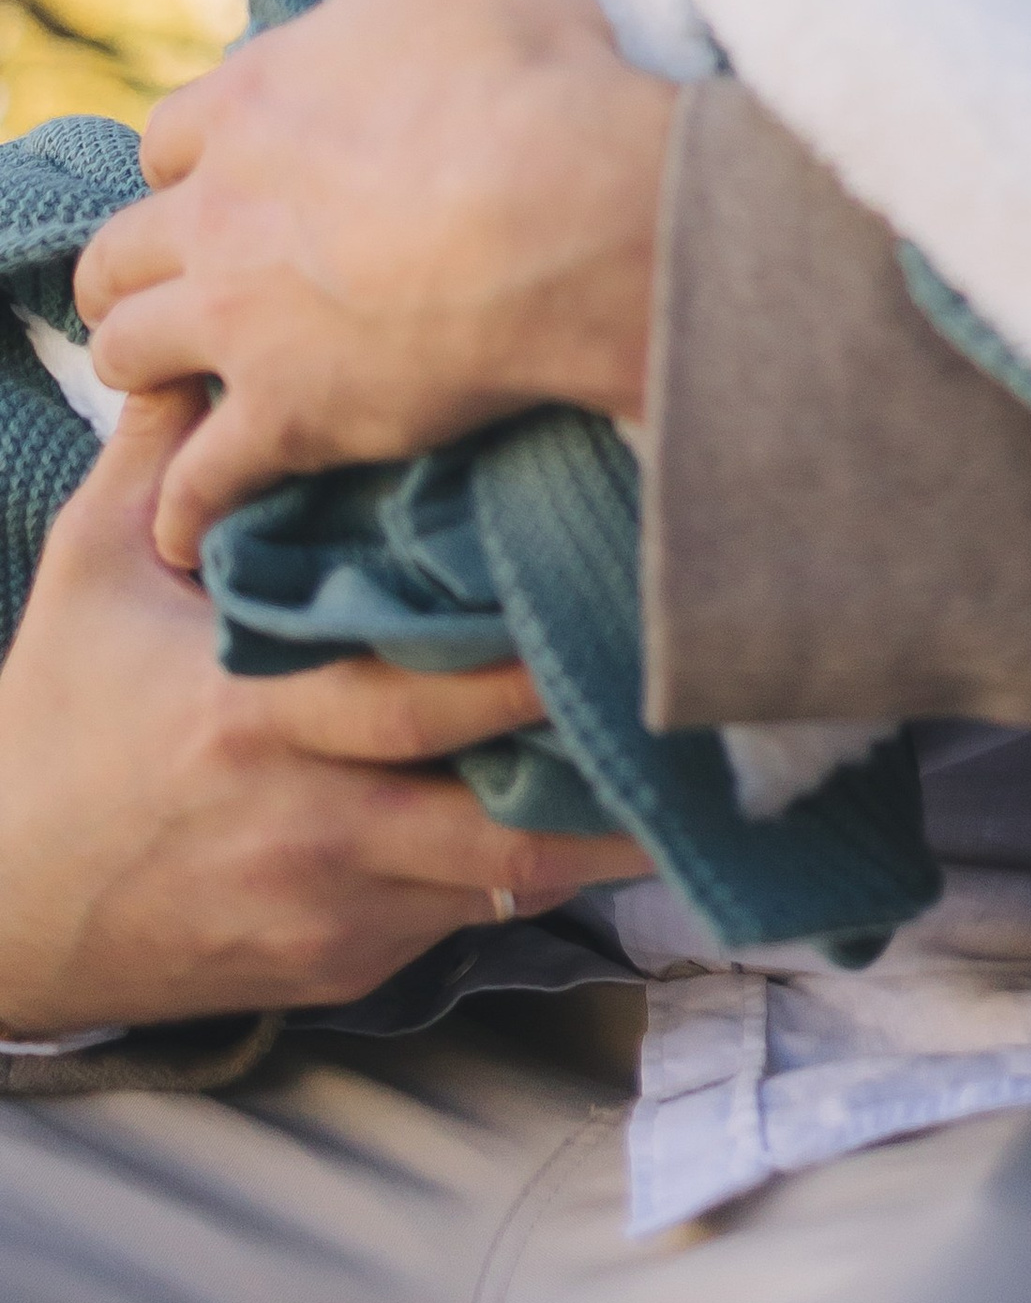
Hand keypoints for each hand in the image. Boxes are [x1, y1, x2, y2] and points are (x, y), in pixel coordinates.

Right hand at [0, 388, 649, 1037]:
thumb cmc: (56, 716)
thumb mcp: (93, 566)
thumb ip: (162, 449)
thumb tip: (215, 338)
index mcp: (252, 710)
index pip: (417, 690)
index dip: (520, 662)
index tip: (607, 607)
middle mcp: (304, 816)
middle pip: (487, 797)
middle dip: (595, 749)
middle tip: (694, 691)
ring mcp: (329, 904)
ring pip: (497, 875)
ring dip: (593, 827)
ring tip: (695, 769)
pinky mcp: (341, 965)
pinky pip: (459, 918)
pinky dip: (527, 874)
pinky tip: (602, 823)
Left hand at [77, 0, 677, 569]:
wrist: (578, 210)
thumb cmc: (532, 66)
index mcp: (251, 100)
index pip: (171, 135)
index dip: (198, 158)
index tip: (230, 178)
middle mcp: (219, 210)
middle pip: (121, 250)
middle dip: (138, 268)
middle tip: (177, 288)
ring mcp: (242, 320)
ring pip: (130, 353)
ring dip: (147, 367)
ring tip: (177, 388)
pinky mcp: (287, 414)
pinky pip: (199, 480)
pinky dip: (188, 505)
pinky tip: (192, 527)